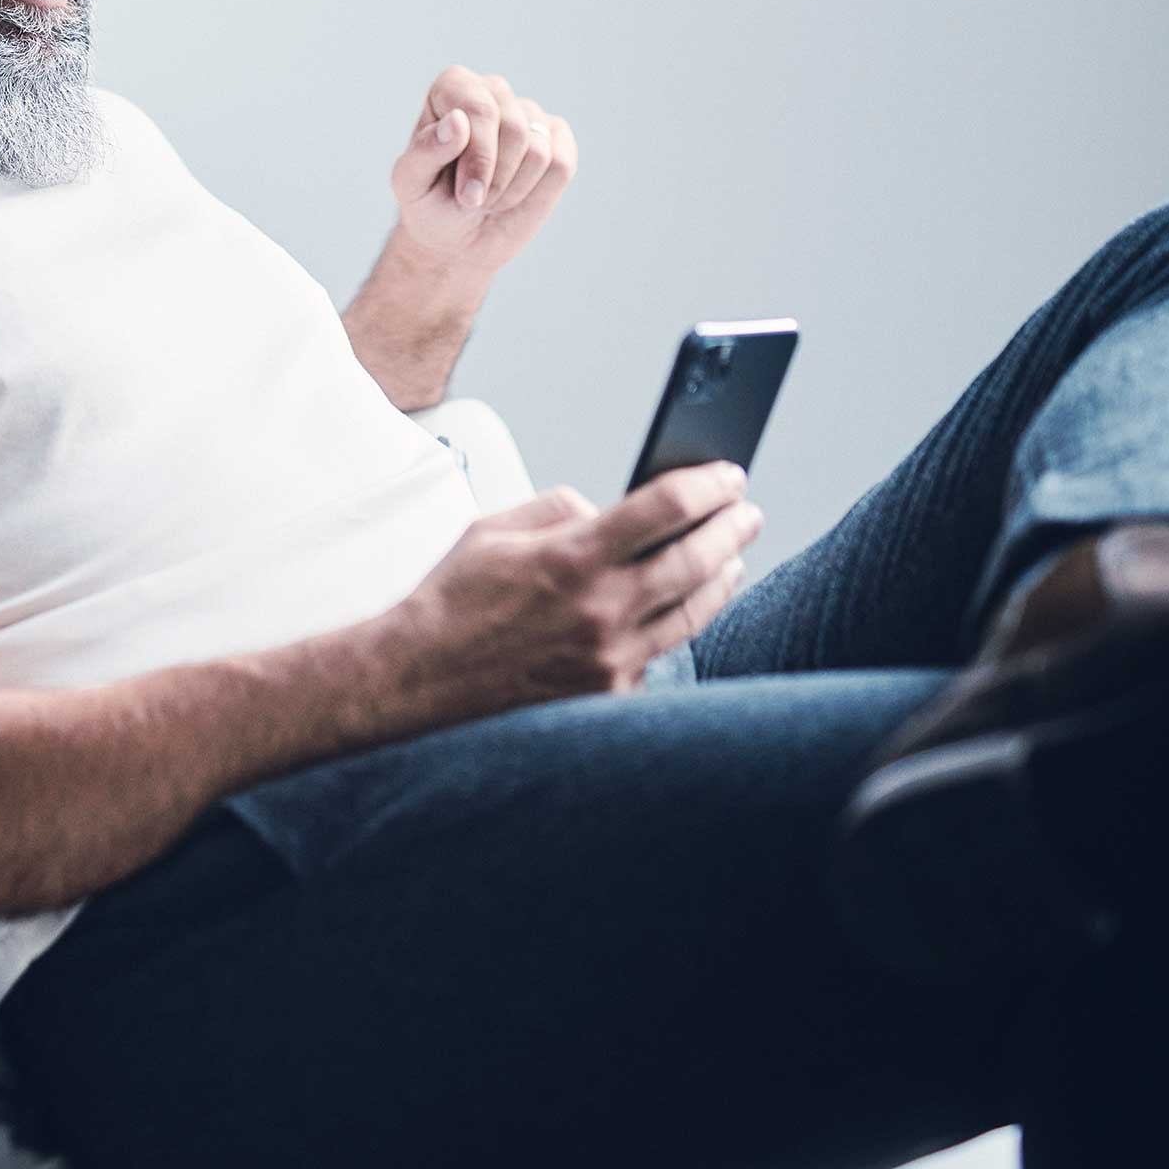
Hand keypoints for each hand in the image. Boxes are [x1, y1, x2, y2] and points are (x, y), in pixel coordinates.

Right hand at [380, 461, 762, 724]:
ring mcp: (609, 658)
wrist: (420, 681)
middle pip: (696, 560)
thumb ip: (560, 508)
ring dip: (723, 577)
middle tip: (748, 512)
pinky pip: (659, 653)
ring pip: (693, 612)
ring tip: (733, 558)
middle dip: (733, 528)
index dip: (708, 486)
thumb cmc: (453, 600)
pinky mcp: (606, 693)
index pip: (666, 508)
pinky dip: (676, 624)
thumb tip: (608, 509)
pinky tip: (685, 607)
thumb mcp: (496, 528)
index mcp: (573, 557)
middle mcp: (600, 609)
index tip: (729, 474)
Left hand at [390, 65, 577, 271]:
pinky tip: (515, 194)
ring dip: (512, 190)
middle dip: (495, 178)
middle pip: (514, 129)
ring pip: (538, 150)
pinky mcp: (556, 139)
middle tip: (473, 201)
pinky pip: (562, 164)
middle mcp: (493, 91)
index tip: (467, 195)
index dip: (479, 156)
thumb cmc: (428, 204)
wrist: (456, 238)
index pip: (480, 108)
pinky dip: (538, 192)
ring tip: (489, 198)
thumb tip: (458, 120)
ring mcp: (528, 113)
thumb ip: (427, 150)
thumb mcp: (411, 184)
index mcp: (453, 88)